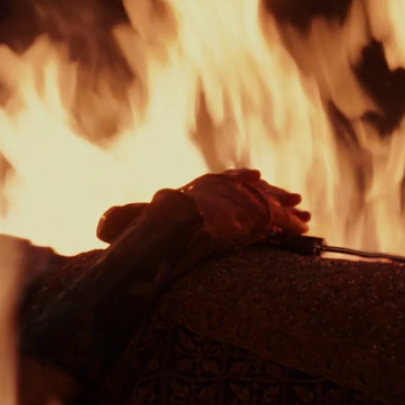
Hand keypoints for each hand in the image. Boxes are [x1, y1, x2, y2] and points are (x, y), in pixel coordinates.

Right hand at [97, 170, 310, 247]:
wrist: (180, 222)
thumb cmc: (156, 223)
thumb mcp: (138, 223)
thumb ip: (126, 223)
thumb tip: (100, 227)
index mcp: (199, 189)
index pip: (221, 180)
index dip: (236, 179)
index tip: (253, 177)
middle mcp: (224, 192)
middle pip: (251, 190)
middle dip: (271, 194)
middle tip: (291, 198)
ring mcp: (242, 204)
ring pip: (269, 203)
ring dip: (286, 208)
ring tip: (305, 216)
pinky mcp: (259, 219)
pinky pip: (279, 221)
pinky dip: (291, 224)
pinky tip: (304, 228)